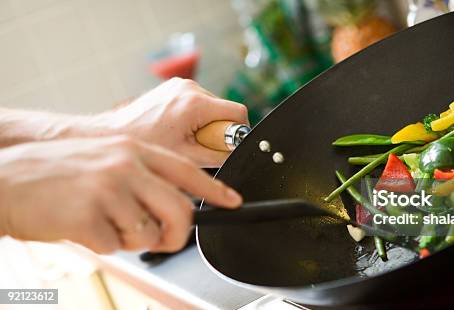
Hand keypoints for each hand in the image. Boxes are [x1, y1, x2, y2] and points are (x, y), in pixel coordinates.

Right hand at [0, 136, 241, 252]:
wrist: (4, 181)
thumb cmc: (54, 175)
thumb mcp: (104, 160)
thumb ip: (141, 177)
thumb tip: (176, 207)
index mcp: (132, 150)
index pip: (187, 171)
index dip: (215, 190)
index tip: (233, 202)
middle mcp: (125, 165)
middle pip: (180, 210)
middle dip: (179, 235)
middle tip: (167, 240)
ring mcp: (108, 189)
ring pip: (148, 233)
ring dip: (131, 238)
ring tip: (104, 222)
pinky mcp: (89, 216)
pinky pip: (116, 245)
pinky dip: (103, 244)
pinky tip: (82, 225)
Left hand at [93, 78, 248, 166]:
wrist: (112, 136)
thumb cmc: (145, 147)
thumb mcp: (187, 159)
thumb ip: (218, 156)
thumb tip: (237, 154)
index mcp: (196, 102)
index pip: (238, 113)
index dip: (238, 134)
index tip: (223, 147)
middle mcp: (189, 88)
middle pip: (225, 111)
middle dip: (217, 132)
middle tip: (195, 147)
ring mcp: (179, 85)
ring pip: (211, 108)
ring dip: (205, 126)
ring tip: (182, 140)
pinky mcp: (172, 88)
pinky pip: (197, 104)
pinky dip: (194, 119)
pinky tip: (175, 131)